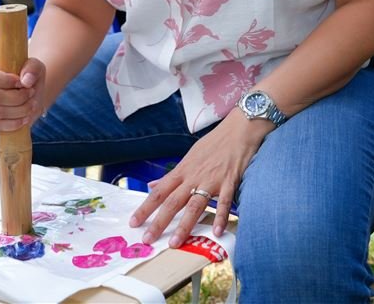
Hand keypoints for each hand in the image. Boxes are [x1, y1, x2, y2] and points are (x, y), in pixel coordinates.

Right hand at [0, 58, 44, 132]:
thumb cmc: (29, 78)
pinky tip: (25, 119)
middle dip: (18, 98)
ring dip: (19, 110)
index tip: (23, 84)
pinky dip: (13, 124)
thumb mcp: (35, 67)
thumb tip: (26, 80)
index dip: (6, 81)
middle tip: (31, 94)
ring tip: (32, 105)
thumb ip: (32, 68)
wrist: (29, 96)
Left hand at [129, 111, 269, 247]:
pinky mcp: (229, 182)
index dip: (145, 208)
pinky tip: (216, 232)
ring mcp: (211, 180)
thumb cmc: (214, 143)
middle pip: (173, 202)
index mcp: (182, 171)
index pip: (159, 192)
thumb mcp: (189, 156)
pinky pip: (224, 202)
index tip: (134, 222)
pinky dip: (220, 217)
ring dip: (184, 225)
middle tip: (148, 239)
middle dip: (159, 222)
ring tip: (175, 242)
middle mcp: (193, 176)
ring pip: (195, 205)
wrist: (238, 130)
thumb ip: (172, 175)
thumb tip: (152, 185)